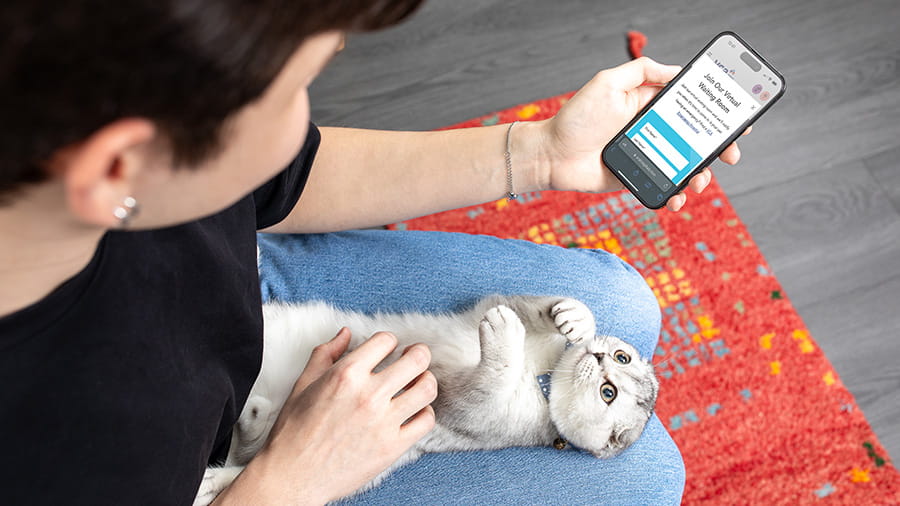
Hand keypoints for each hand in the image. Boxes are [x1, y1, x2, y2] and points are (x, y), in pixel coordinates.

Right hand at [215, 328, 436, 504]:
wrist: (292, 476)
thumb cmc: (294, 432)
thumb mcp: (303, 384)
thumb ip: (326, 354)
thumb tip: (346, 333)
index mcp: (345, 375)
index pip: (386, 340)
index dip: (389, 341)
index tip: (388, 348)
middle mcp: (368, 395)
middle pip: (417, 359)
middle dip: (418, 354)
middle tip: (414, 357)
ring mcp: (383, 422)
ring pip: (427, 389)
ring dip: (425, 381)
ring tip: (418, 382)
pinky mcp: (392, 447)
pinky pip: (426, 421)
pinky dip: (424, 413)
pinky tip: (414, 411)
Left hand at [539, 56, 748, 211]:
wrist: (551, 155)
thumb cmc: (575, 118)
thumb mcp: (607, 82)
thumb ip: (641, 71)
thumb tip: (675, 70)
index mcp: (649, 106)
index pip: (690, 108)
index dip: (716, 114)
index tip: (737, 121)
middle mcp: (653, 131)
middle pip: (696, 139)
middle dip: (719, 148)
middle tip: (731, 155)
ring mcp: (647, 156)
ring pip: (685, 166)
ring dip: (701, 174)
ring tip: (700, 180)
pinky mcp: (637, 178)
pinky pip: (664, 187)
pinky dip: (676, 194)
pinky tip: (677, 197)